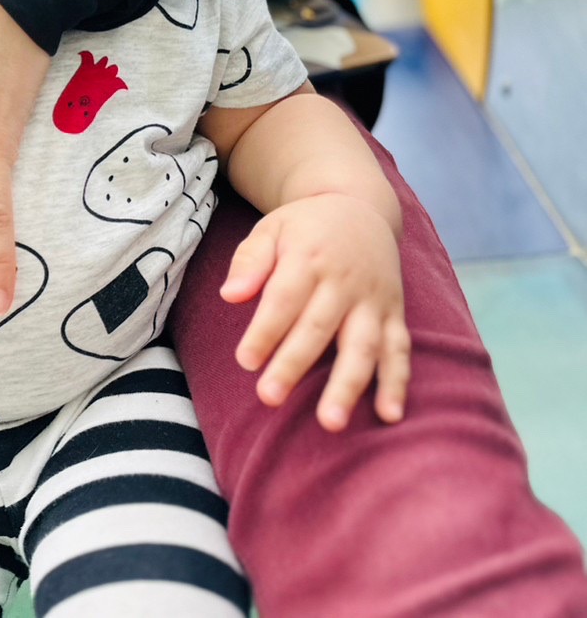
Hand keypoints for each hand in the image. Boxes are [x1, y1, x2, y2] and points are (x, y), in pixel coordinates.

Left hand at [221, 192, 409, 430]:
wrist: (362, 209)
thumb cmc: (304, 228)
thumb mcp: (271, 228)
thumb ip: (250, 260)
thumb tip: (230, 295)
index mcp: (309, 258)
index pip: (284, 299)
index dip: (265, 331)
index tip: (246, 360)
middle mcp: (345, 282)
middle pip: (318, 328)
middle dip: (294, 364)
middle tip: (269, 397)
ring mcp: (374, 301)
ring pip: (363, 346)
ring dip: (348, 385)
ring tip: (330, 422)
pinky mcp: (394, 315)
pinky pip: (400, 351)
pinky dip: (397, 383)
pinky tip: (389, 415)